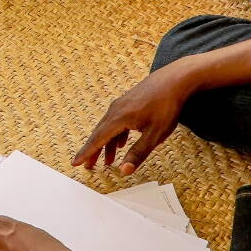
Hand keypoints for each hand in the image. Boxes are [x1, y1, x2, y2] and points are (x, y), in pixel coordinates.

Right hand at [72, 63, 194, 173]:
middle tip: (87, 165)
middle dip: (93, 151)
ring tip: (107, 161)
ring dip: (106, 145)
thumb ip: (138, 153)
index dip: (86, 153)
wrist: (175, 80)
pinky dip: (116, 135)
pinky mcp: (128, 102)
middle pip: (99, 133)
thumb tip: (124, 171)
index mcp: (119, 118)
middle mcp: (116, 110)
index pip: (98, 139)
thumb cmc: (167, 106)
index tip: (75, 163)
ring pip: (108, 128)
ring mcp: (121, 104)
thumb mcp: (155, 135)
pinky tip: (121, 143)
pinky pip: (117, 121)